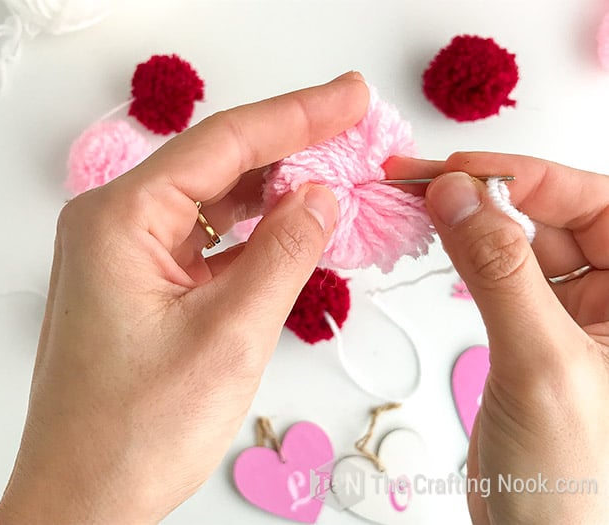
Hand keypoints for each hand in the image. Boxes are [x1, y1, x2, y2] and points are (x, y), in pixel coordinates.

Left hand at [0, 73, 368, 524]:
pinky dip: (252, 232)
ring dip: (274, 190)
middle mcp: (114, 225)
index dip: (296, 115)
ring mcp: (126, 255)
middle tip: (351, 128)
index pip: (222, 144)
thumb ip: (282, 255)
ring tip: (334, 173)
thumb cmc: (132, 434)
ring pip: (213, 201)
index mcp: (119, 220)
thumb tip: (320, 198)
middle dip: (288, 147)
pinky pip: (206, 239)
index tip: (348, 97)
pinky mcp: (142, 282)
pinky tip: (292, 224)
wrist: (84, 501)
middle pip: (216, 163)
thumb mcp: (229, 337)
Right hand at [387, 154, 608, 523]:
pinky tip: (437, 241)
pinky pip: (500, 276)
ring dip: (470, 222)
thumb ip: (498, 271)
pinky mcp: (535, 333)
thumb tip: (456, 195)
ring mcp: (576, 316)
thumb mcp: (540, 362)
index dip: (526, 179)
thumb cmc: (574, 476)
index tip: (457, 170)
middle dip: (487, 196)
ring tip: (417, 205)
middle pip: (554, 217)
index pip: (596, 205)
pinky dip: (465, 256)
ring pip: (521, 243)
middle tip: (421, 182)